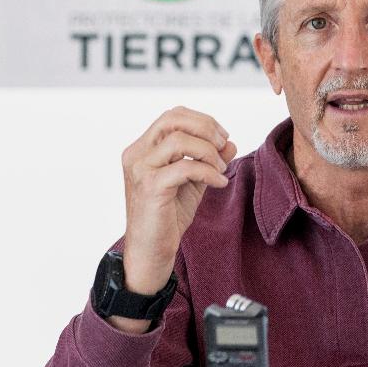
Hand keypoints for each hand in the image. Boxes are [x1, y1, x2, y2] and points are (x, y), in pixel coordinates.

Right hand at [114, 107, 236, 332]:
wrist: (151, 251)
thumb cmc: (168, 217)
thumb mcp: (193, 182)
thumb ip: (208, 160)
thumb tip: (230, 142)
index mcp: (142, 149)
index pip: (172, 116)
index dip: (202, 120)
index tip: (222, 137)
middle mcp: (137, 154)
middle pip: (173, 119)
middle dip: (205, 127)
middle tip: (223, 145)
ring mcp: (141, 169)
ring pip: (180, 140)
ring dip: (208, 152)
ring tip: (220, 169)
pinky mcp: (151, 187)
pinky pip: (186, 167)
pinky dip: (208, 172)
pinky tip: (219, 183)